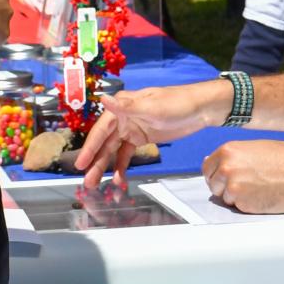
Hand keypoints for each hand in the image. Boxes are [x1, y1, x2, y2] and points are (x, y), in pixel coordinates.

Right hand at [75, 87, 216, 188]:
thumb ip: (126, 107)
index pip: (101, 130)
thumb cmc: (178, 103)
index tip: (81, 164)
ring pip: (114, 150)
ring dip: (106, 167)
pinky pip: (127, 154)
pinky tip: (119, 179)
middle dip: (96, 162)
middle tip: (88, 182)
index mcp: (123, 106)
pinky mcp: (142, 137)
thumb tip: (102, 98)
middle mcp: (123, 116)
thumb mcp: (152, 107)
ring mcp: (132, 128)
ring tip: (98, 185)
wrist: (202, 108)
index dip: (90, 148)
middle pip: (105, 143)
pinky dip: (122, 166)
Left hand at [202, 140, 283, 214]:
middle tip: (248, 183)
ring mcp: (234, 187)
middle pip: (213, 184)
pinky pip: (239, 208)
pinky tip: (265, 195)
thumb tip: (213, 161)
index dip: (218, 174)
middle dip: (226, 186)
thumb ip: (233, 156)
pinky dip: (249, 205)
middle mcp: (227, 168)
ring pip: (226, 198)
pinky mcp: (244, 204)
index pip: (207, 167)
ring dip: (239, 196)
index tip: (228, 176)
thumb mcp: (256, 148)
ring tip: (261, 187)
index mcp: (229, 150)